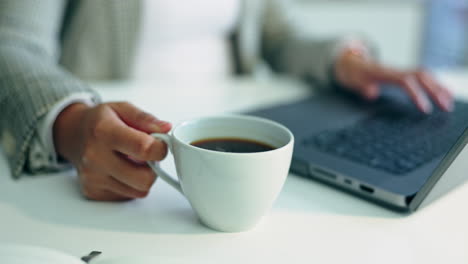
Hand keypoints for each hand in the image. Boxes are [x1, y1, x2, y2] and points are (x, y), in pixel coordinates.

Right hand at [53, 102, 171, 200]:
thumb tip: (166, 128)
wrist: (72, 135)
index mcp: (104, 132)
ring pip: (139, 191)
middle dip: (153, 168)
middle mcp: (95, 157)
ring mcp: (92, 178)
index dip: (160, 148)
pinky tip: (122, 170)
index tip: (160, 144)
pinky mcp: (93, 192)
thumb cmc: (99, 121)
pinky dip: (131, 185)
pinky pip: (128, 196)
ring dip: (142, 177)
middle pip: (144, 178)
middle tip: (147, 156)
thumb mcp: (122, 108)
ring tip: (133, 162)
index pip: (144, 149)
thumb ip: (146, 119)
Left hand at [334, 48, 453, 112]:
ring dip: (439, 87)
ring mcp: (402, 71)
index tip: (425, 109)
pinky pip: (424, 77)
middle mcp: (397, 70)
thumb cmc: (355, 74)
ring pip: (426, 75)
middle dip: (436, 90)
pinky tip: (444, 94)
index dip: (417, 94)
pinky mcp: (404, 74)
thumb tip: (372, 93)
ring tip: (449, 102)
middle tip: (446, 107)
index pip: (406, 81)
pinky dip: (435, 84)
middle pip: (422, 76)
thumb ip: (362, 87)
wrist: (352, 63)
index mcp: (385, 73)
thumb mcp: (354, 82)